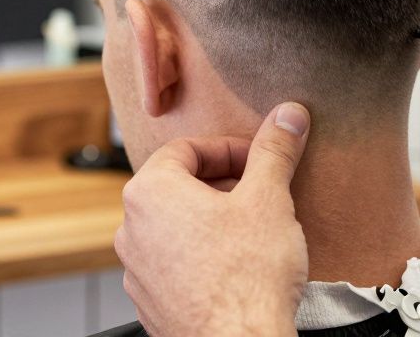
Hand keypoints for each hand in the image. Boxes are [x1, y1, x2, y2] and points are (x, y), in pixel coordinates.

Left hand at [114, 103, 310, 336]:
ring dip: (212, 220)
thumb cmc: (246, 278)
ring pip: (176, 227)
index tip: (259, 158)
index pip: (186, 148)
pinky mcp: (152, 303)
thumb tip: (287, 117)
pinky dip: (203, 255)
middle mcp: (132, 229)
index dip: (229, 149)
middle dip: (223, 184)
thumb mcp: (269, 198)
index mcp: (150, 192)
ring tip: (252, 229)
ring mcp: (138, 271)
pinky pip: (176, 264)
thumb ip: (275, 151)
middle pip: (178, 186)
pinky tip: (237, 266)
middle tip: (261, 191)